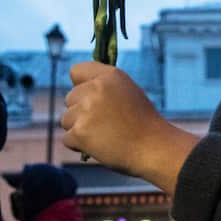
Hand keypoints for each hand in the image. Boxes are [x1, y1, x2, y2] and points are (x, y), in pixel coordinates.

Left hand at [61, 62, 197, 192]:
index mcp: (110, 76)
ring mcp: (86, 110)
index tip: (90, 98)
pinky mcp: (80, 132)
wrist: (154, 149)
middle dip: (80, 112)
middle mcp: (96, 88)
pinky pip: (67, 139)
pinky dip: (79, 146)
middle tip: (105, 124)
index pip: (76, 71)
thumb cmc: (143, 124)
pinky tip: (99, 146)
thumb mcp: (128, 93)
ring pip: (66, 120)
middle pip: (69, 98)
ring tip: (104, 135)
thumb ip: (104, 87)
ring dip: (79, 129)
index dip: (81, 85)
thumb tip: (79, 88)